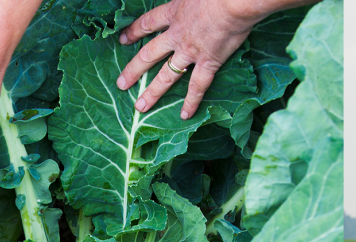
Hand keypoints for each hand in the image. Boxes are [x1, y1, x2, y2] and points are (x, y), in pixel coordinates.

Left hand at [115, 0, 264, 118]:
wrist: (233, 2)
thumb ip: (189, 1)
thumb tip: (191, 3)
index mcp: (175, 12)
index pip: (148, 23)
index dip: (134, 31)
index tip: (123, 39)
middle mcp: (177, 35)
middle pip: (149, 54)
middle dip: (134, 70)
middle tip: (122, 84)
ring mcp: (190, 51)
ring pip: (166, 75)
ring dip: (153, 92)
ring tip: (141, 106)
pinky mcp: (208, 62)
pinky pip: (197, 86)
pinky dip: (191, 102)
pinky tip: (184, 115)